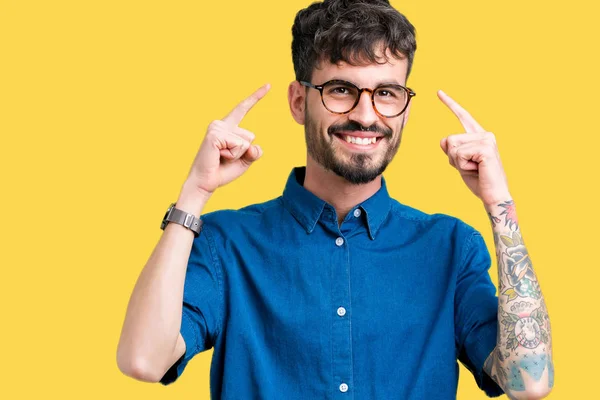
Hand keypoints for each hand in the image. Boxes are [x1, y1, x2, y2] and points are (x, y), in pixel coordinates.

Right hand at [185, 84, 270, 195]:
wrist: (206, 182)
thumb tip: (254, 146)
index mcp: (227, 127)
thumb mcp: (245, 161)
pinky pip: (239, 146)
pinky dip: (232, 155)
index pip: (243, 109)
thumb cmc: (223, 171)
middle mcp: (220, 124)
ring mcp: (216, 128)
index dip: (256, 97)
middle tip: (225, 158)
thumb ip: (254, 152)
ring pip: (245, 141)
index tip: (268, 85)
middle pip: (250, 136)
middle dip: (244, 152)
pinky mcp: (215, 135)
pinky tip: (219, 156)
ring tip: (221, 157)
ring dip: (237, 155)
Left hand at [438, 90, 511, 206]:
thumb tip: (444, 140)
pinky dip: (462, 166)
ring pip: (452, 146)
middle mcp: (485, 134)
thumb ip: (452, 150)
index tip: (438, 92)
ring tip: (474, 169)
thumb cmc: (478, 181)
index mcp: (479, 136)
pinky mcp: (486, 148)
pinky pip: (458, 154)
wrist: (493, 197)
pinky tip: (477, 170)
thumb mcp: (460, 163)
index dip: (450, 104)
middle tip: (470, 168)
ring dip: (457, 163)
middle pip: (449, 139)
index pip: (463, 116)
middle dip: (452, 158)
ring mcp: (487, 139)